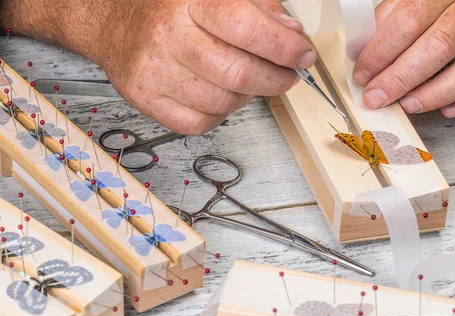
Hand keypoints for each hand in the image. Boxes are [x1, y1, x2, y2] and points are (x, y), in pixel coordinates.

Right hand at [98, 0, 315, 133]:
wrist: (112, 23)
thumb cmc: (167, 8)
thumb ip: (257, 8)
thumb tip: (291, 33)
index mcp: (189, 1)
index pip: (246, 28)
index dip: (284, 46)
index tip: (302, 55)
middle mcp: (168, 36)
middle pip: (239, 73)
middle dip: (276, 79)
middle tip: (287, 74)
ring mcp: (154, 72)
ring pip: (224, 103)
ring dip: (247, 95)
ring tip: (246, 79)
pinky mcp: (147, 101)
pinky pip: (201, 123)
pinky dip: (220, 113)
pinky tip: (219, 93)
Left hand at [352, 0, 454, 117]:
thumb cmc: (451, 0)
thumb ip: (389, 22)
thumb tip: (361, 54)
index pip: (410, 21)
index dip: (382, 52)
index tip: (362, 76)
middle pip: (441, 46)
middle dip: (402, 78)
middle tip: (378, 98)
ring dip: (437, 94)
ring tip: (409, 105)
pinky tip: (449, 110)